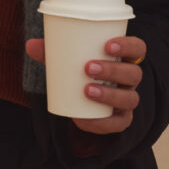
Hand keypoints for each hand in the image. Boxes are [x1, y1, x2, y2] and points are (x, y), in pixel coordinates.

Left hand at [25, 35, 145, 134]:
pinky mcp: (119, 120)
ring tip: (86, 90)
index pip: (138, 48)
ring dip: (109, 94)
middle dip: (113, 70)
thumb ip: (51, 52)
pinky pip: (117, 124)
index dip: (128, 45)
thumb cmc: (79, 70)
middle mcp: (130, 79)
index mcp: (123, 58)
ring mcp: (127, 100)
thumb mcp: (67, 59)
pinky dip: (100, 122)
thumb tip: (30, 45)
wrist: (84, 100)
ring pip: (130, 98)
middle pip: (133, 73)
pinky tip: (82, 118)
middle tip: (88, 67)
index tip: (108, 44)